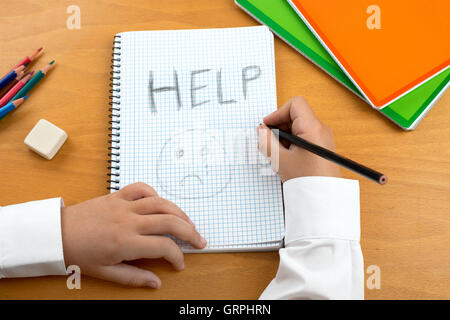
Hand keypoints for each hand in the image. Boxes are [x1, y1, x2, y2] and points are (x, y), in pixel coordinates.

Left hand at [61, 182, 206, 287]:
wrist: (57, 234)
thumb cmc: (79, 254)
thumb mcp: (106, 272)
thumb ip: (134, 277)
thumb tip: (157, 283)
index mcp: (126, 242)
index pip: (163, 247)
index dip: (177, 256)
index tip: (180, 263)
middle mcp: (129, 221)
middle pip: (170, 222)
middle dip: (190, 232)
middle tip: (200, 240)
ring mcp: (124, 205)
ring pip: (161, 203)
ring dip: (179, 212)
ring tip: (188, 222)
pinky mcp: (117, 196)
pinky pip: (141, 188)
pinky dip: (154, 193)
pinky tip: (160, 204)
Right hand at [258, 96, 340, 181]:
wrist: (324, 199)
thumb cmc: (307, 181)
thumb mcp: (281, 160)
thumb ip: (267, 142)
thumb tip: (261, 130)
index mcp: (312, 128)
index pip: (295, 104)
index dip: (278, 113)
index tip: (267, 126)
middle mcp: (320, 129)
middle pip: (296, 115)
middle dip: (279, 126)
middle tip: (270, 142)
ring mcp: (322, 138)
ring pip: (299, 127)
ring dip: (285, 136)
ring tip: (279, 154)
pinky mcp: (322, 147)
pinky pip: (305, 137)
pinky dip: (293, 143)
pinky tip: (287, 158)